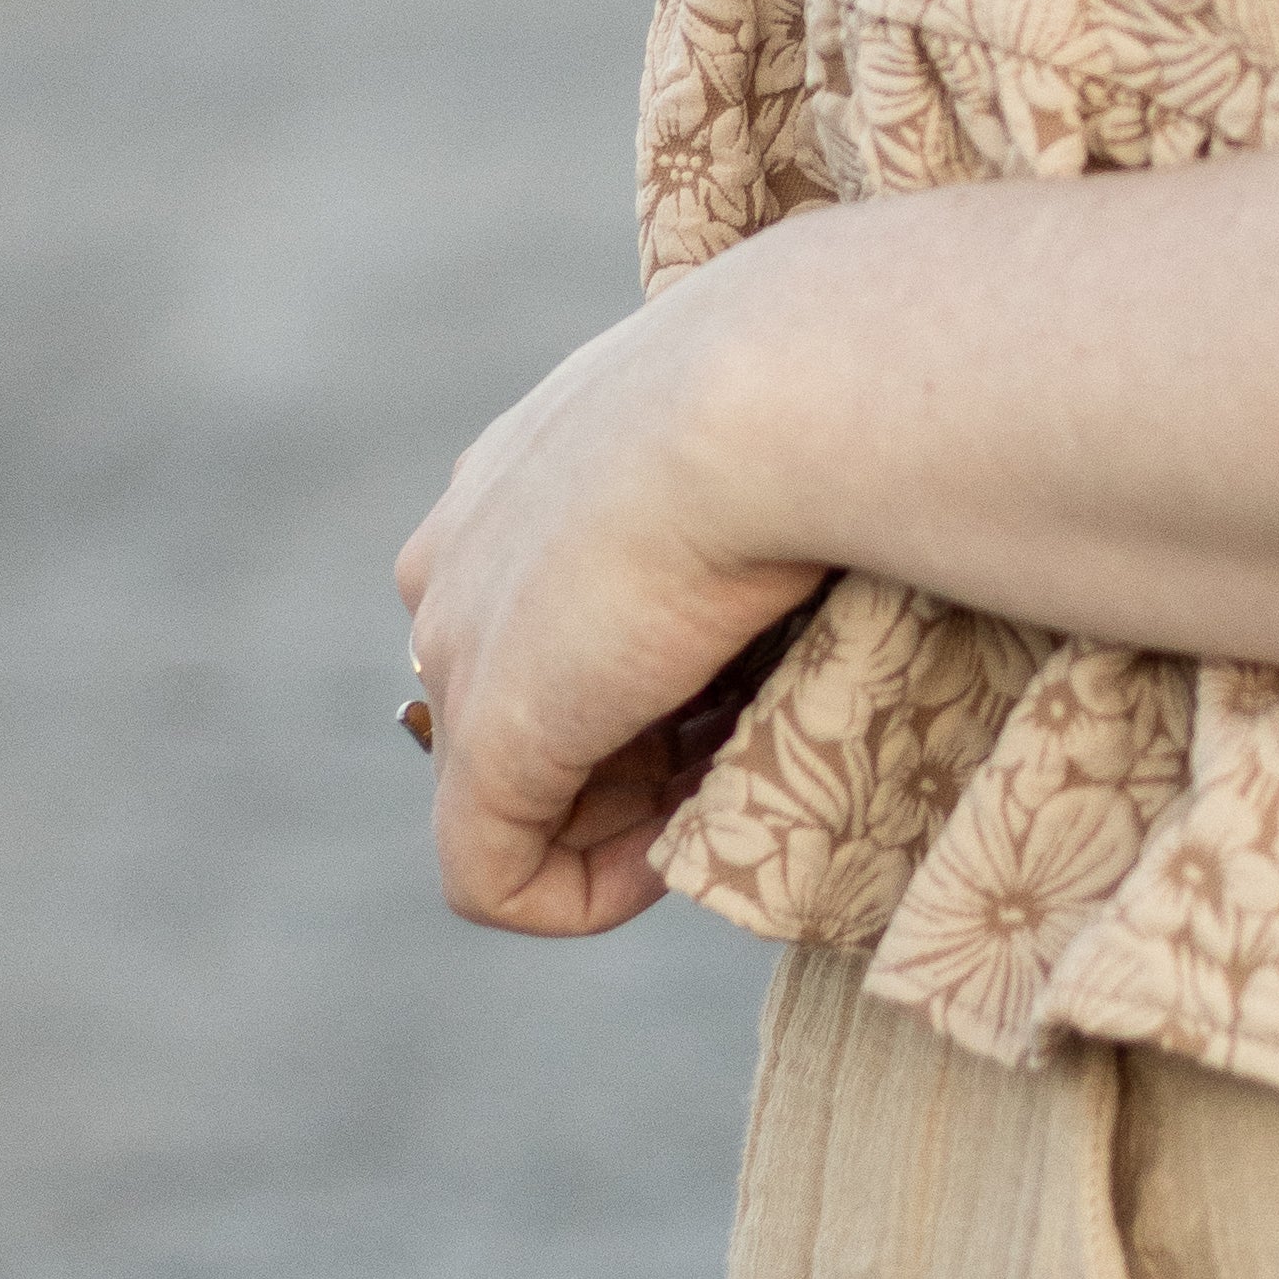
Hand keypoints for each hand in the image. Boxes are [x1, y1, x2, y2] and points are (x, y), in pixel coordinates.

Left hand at [394, 272, 827, 937]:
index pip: (552, 606)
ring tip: (733, 775)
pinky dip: (582, 894)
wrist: (783, 390)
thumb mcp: (770, 420)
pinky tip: (674, 860)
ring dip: (623, 814)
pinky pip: (495, 876)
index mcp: (525, 466)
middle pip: (529, 697)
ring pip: (512, 785)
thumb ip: (748, 481)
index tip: (746, 675)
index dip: (646, 670)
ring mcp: (465, 644)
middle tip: (743, 736)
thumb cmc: (814, 384)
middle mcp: (463, 549)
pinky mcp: (491, 738)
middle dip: (631, 747)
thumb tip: (811, 543)